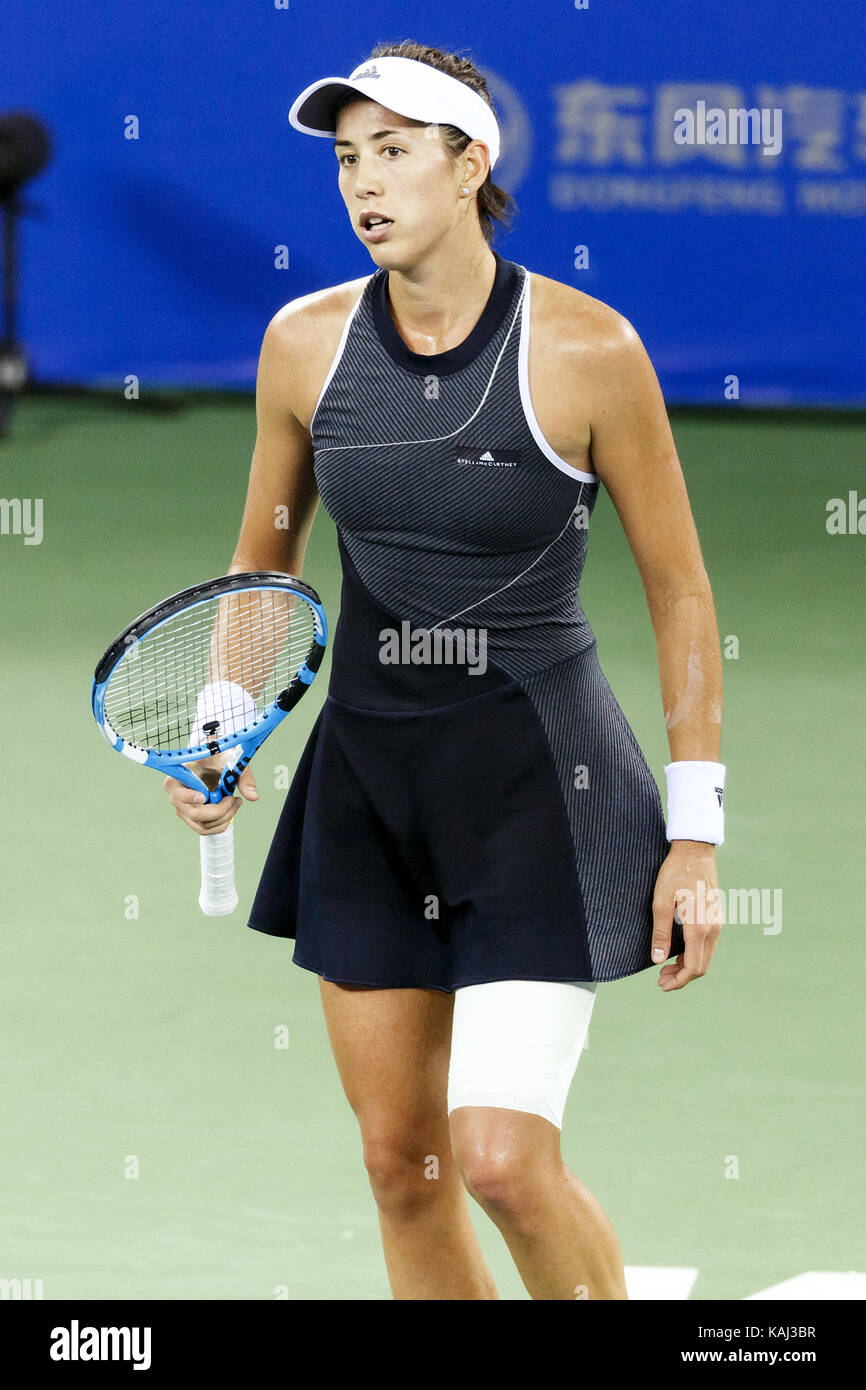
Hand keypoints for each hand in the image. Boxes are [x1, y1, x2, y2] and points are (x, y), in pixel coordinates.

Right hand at [163, 751, 258, 835]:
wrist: (212, 763)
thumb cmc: (217, 758)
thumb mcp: (230, 761)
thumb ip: (243, 776)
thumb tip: (253, 797)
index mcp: (177, 779)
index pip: (176, 793)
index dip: (189, 798)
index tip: (204, 796)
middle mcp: (176, 797)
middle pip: (195, 814)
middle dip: (220, 810)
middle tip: (233, 798)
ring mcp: (183, 810)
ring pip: (203, 826)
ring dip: (225, 817)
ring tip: (235, 801)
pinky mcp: (192, 819)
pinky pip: (207, 829)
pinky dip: (223, 822)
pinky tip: (230, 808)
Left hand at [651, 840, 721, 990]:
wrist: (695, 851)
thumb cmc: (675, 873)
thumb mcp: (661, 902)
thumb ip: (660, 933)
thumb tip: (658, 960)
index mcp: (699, 927)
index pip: (693, 967)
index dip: (678, 981)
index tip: (662, 985)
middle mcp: (713, 929)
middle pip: (701, 966)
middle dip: (681, 978)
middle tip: (660, 980)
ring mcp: (717, 923)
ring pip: (705, 956)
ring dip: (687, 967)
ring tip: (665, 969)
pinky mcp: (716, 918)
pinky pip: (707, 945)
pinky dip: (693, 955)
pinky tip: (677, 954)